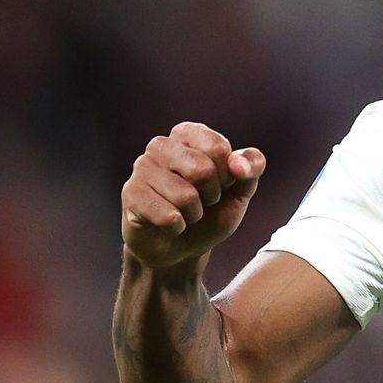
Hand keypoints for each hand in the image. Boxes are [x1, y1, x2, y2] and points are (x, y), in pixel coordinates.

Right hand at [121, 123, 264, 270]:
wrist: (182, 248)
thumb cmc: (211, 213)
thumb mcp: (241, 191)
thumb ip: (251, 169)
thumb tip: (239, 163)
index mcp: (190, 134)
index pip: (218, 147)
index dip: (228, 176)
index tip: (222, 184)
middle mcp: (162, 144)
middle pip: (202, 169)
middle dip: (212, 196)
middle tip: (203, 202)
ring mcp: (142, 167)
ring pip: (185, 195)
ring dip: (194, 214)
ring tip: (185, 213)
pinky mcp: (131, 193)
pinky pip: (168, 216)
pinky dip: (178, 227)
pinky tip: (170, 224)